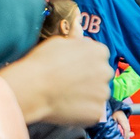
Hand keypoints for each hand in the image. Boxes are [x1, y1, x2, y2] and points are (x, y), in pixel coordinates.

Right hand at [0, 36, 114, 125]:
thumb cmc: (42, 62)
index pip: (99, 56)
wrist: (33, 88)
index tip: (73, 68)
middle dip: (90, 79)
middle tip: (69, 83)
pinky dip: (83, 112)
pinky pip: (93, 112)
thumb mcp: (58, 42)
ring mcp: (103, 93)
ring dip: (87, 96)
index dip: (85, 63)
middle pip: (101, 76)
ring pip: (98, 95)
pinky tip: (68, 108)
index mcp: (100, 51)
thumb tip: (79, 26)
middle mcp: (106, 71)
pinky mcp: (97, 112)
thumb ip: (75, 38)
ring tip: (67, 97)